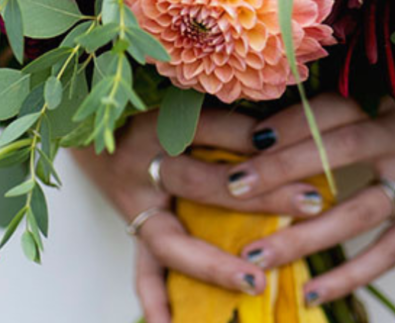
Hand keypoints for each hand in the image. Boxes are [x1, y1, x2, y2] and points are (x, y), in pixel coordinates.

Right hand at [71, 108, 287, 322]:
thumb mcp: (177, 92)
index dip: (246, 134)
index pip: (208, 127)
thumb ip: (223, 103)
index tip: (287, 142)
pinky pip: (143, 272)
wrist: (84, 123)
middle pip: (203, 184)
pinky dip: (156, 303)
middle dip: (259, 196)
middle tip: (310, 201)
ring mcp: (136, 205)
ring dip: (216, 264)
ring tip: (255, 282)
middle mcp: (143, 164)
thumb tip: (279, 117)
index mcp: (158, 120)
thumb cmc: (146, 101)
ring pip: (175, 240)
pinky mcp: (134, 230)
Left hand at [217, 90, 394, 307]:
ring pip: (354, 210)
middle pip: (335, 151)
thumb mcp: (394, 98)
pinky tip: (312, 291)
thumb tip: (270, 122)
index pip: (331, 109)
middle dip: (280, 171)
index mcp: (389, 100)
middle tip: (232, 187)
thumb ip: (347, 108)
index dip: (288, 122)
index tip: (245, 140)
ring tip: (255, 256)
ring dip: (302, 235)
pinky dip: (350, 274)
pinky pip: (388, 251)